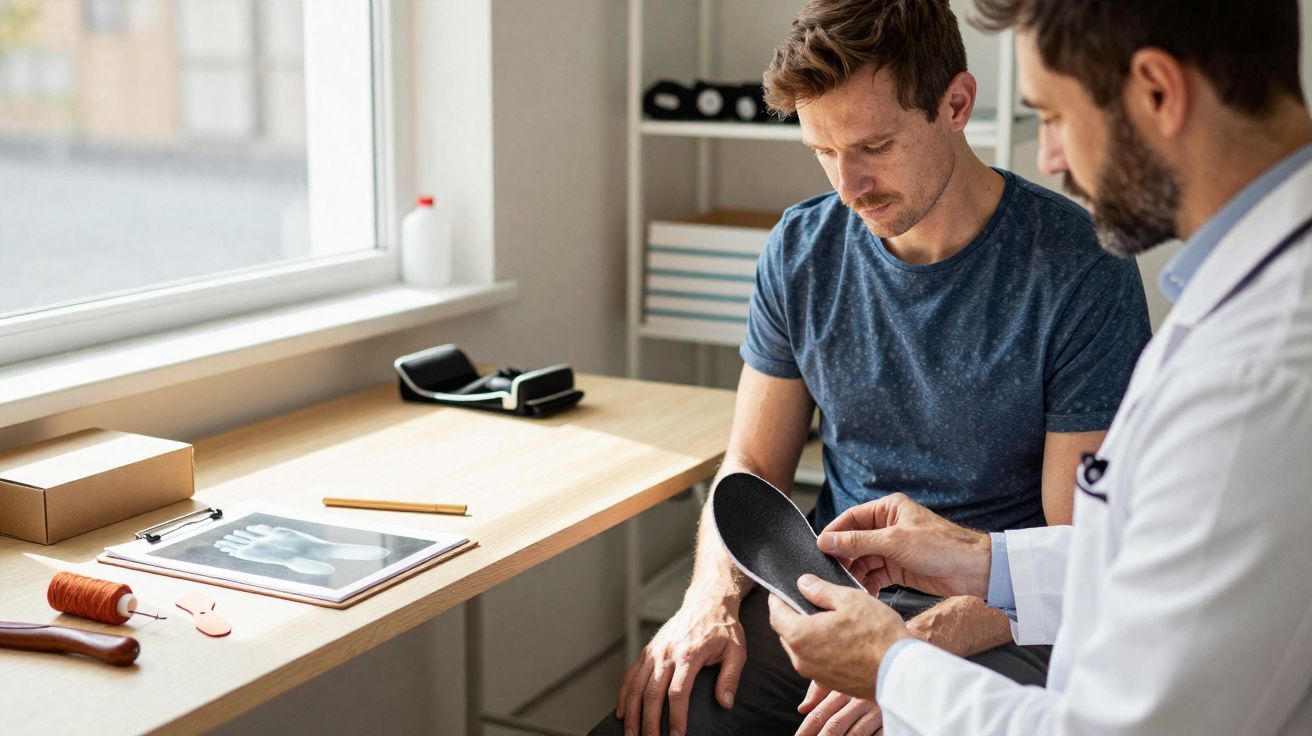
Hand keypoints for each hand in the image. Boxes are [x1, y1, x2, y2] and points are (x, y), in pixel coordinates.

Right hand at [616, 595, 745, 735]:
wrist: (707, 600)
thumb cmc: (723, 627)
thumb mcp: (737, 651)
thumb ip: (730, 678)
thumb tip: (725, 703)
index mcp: (689, 654)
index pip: (678, 693)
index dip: (676, 718)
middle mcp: (667, 653)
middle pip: (652, 694)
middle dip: (650, 723)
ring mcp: (655, 652)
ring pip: (636, 687)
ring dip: (632, 714)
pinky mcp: (648, 651)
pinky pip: (631, 675)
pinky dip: (624, 695)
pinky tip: (622, 713)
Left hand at [768, 574, 909, 698]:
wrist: (899, 672)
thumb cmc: (877, 635)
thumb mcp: (849, 599)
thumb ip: (821, 590)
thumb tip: (803, 583)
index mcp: (800, 635)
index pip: (775, 613)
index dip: (778, 598)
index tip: (783, 590)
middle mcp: (801, 659)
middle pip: (786, 631)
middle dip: (793, 615)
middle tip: (809, 601)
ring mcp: (814, 674)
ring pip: (800, 648)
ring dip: (807, 632)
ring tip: (829, 619)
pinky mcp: (829, 682)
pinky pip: (815, 660)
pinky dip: (820, 648)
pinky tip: (840, 638)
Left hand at [795, 680, 882, 735]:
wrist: (899, 672)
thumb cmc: (862, 676)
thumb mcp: (839, 678)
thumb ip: (819, 690)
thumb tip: (803, 708)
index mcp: (845, 689)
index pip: (820, 713)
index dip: (807, 729)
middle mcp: (860, 699)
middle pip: (836, 725)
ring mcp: (877, 711)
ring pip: (855, 734)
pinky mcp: (890, 720)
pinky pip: (877, 735)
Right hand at [817, 493, 991, 598]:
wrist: (973, 570)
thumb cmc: (941, 546)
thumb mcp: (894, 541)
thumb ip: (857, 542)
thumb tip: (827, 540)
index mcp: (888, 509)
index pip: (852, 518)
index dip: (834, 533)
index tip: (819, 548)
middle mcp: (889, 526)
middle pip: (855, 541)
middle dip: (844, 557)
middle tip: (832, 572)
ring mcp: (893, 548)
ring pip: (864, 560)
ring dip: (856, 573)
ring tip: (849, 586)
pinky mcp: (899, 567)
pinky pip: (876, 574)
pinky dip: (868, 583)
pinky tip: (864, 593)